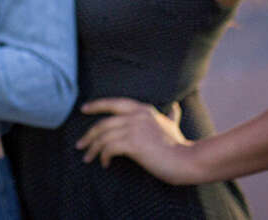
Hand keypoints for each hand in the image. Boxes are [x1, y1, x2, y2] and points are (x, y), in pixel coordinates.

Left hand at [76, 98, 203, 184]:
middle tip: (80, 145)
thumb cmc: (179, 146)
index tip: (83, 109)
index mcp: (142, 109)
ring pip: (103, 137)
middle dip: (88, 135)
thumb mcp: (172, 125)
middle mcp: (136, 115)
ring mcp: (134, 128)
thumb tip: (175, 107)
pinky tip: (105, 163)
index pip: (113, 103)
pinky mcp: (133, 144)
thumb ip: (171, 116)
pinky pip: (109, 148)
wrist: (187, 160)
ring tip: (87, 158)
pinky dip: (103, 156)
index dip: (96, 105)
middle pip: (102, 123)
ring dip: (92, 149)